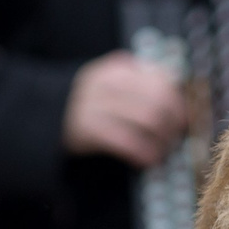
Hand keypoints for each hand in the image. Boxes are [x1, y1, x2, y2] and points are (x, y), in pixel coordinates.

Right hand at [63, 51, 187, 167]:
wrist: (45, 113)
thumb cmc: (89, 102)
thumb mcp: (111, 82)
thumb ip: (140, 83)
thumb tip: (178, 95)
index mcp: (118, 68)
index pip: (161, 80)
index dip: (179, 102)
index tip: (183, 118)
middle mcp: (108, 82)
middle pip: (158, 101)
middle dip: (174, 123)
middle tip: (176, 137)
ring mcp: (96, 104)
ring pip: (147, 120)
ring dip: (162, 140)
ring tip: (163, 150)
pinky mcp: (88, 128)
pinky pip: (127, 141)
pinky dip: (144, 152)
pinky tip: (148, 159)